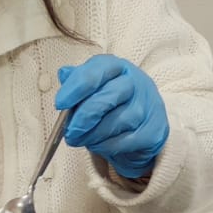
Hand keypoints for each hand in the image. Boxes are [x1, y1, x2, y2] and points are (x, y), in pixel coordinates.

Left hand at [55, 55, 168, 178]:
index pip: (96, 71)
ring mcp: (147, 106)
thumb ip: (77, 80)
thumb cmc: (112, 103)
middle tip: (69, 132)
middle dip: (83, 117)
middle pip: (106, 97)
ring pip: (116, 122)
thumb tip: (64, 75)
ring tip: (81, 139)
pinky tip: (98, 145)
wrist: (143, 123)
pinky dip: (106, 146)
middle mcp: (135, 82)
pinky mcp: (153, 131)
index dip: (76, 88)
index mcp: (116, 67)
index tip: (60, 104)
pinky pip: (125, 141)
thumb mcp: (94, 86)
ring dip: (93, 135)